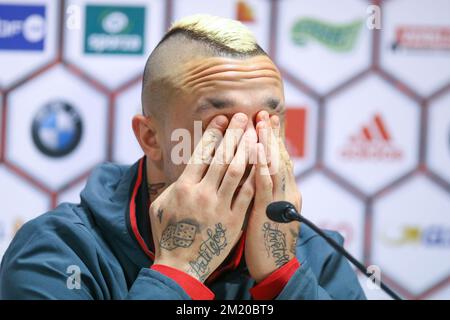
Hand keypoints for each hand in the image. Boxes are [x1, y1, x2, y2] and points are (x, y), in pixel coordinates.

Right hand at [149, 113, 256, 281]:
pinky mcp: (233, 220)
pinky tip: (261, 162)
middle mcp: (202, 193)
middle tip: (242, 117)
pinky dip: (254, 176)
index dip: (213, 133)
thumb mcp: (161, 204)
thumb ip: (175, 184)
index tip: (222, 119)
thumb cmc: (167, 233)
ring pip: (237, 171)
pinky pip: (247, 194)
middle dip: (233, 134)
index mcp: (183, 187)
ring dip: (246, 149)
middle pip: (221, 157)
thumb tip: (186, 168)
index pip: (202, 153)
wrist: (180, 265)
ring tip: (253, 133)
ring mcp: (219, 207)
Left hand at [245, 110, 301, 282]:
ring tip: (260, 122)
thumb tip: (255, 176)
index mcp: (287, 193)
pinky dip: (262, 165)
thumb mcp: (270, 213)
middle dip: (270, 135)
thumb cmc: (268, 241)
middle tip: (263, 113)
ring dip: (267, 142)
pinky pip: (265, 184)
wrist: (275, 267)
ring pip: (275, 165)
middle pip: (280, 157)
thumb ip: (266, 193)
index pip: (281, 160)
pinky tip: (256, 150)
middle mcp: (287, 193)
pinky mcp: (269, 211)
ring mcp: (280, 201)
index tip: (265, 122)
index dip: (273, 140)